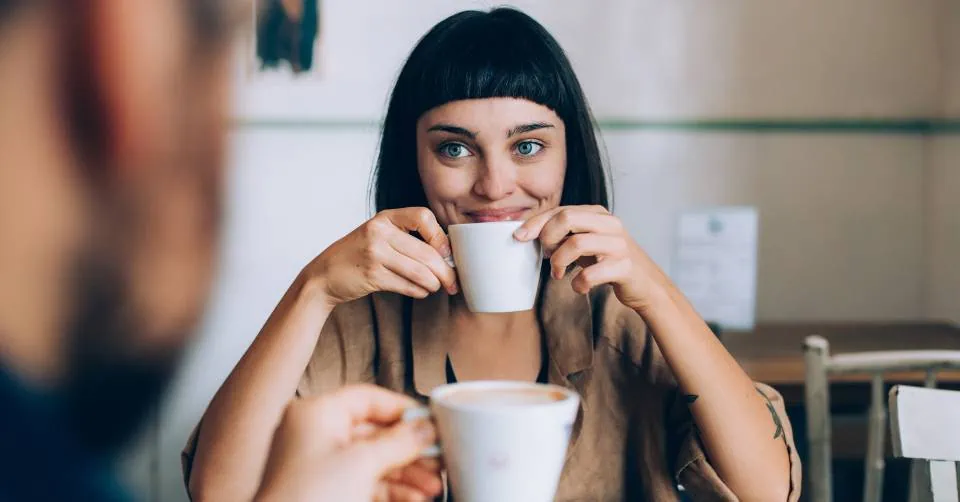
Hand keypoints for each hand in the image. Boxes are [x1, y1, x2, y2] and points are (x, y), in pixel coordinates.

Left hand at [256, 385, 442, 501]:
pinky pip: (364, 483)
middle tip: (437, 457)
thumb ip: (399, 442)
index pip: (367, 398)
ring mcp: (318, 466)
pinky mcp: (325, 492)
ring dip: (406, 474)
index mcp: (315, 414)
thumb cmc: (305, 498)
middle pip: (374, 432)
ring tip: (433, 485)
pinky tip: (414, 498)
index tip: (431, 422)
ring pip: (372, 461)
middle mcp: (314, 436)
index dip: (402, 409)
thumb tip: (424, 428)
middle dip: (410, 449)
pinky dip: (390, 490)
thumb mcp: (362, 464)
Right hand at [307, 207, 457, 307]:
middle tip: (453, 282)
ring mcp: (375, 254)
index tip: (446, 253)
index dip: (440, 236)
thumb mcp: (378, 235)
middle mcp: (379, 232)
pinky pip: (407, 285)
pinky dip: (419, 291)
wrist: (324, 274)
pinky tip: (420, 291)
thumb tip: (446, 254)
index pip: (423, 217)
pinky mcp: (372, 275)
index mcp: (385, 218)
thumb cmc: (358, 255)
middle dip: (445, 271)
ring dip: (434, 284)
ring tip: (436, 287)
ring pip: (420, 272)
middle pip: (427, 252)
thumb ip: (407, 238)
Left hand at [514, 205, 668, 312]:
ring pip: (576, 243)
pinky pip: (591, 273)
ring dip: (558, 262)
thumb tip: (525, 233)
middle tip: (545, 256)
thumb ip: (563, 233)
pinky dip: (578, 283)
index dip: (536, 223)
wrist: (644, 285)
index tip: (518, 237)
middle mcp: (610, 224)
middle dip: (548, 238)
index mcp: (598, 214)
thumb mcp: (585, 242)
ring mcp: (619, 244)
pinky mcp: (625, 267)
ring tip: (557, 274)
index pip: (560, 210)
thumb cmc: (607, 261)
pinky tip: (579, 287)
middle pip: (567, 218)